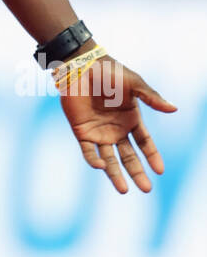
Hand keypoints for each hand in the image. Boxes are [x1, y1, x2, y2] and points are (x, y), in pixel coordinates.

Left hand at [59, 55, 176, 192]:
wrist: (82, 66)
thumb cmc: (110, 72)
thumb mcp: (134, 84)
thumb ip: (152, 98)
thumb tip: (174, 109)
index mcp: (131, 119)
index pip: (145, 143)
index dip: (152, 157)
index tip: (159, 170)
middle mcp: (116, 129)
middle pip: (129, 156)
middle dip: (138, 173)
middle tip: (146, 189)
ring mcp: (99, 132)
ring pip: (109, 160)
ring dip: (116, 175)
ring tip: (124, 191)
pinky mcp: (82, 132)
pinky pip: (88, 152)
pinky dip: (94, 161)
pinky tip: (102, 167)